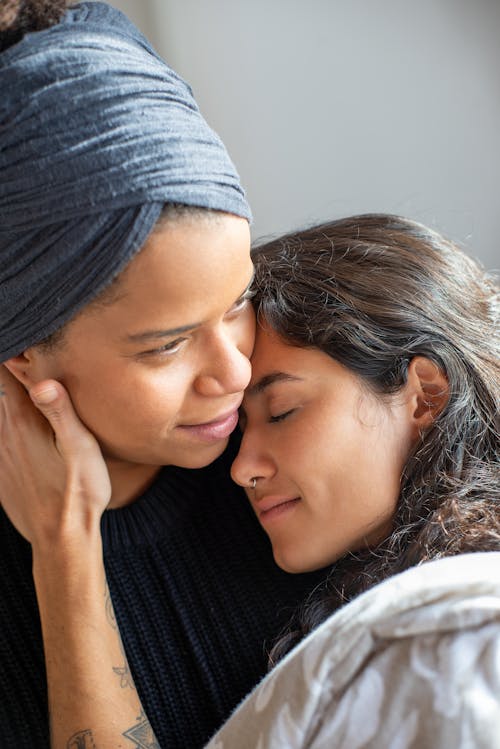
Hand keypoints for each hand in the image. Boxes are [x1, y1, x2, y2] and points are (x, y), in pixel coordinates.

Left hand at [0, 365, 110, 549]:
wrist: (61, 539)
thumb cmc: (79, 492)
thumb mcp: (80, 447)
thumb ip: (60, 411)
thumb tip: (41, 379)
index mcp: (23, 423)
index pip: (5, 376)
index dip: (13, 356)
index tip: (26, 344)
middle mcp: (3, 436)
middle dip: (10, 377)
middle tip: (27, 363)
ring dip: (7, 404)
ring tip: (27, 398)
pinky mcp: (0, 474)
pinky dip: (6, 430)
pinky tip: (26, 435)